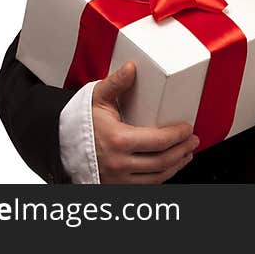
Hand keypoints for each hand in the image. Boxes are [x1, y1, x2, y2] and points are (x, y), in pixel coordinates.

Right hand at [92, 61, 197, 183]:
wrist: (62, 143)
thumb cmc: (81, 121)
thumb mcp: (98, 97)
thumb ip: (117, 81)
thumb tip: (132, 67)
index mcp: (117, 140)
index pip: (158, 141)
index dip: (178, 136)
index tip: (188, 128)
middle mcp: (118, 163)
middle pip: (162, 161)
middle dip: (183, 150)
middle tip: (192, 139)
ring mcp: (117, 178)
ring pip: (157, 177)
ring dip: (177, 165)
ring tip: (186, 153)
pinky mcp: (116, 186)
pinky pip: (147, 185)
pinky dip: (163, 176)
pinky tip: (170, 166)